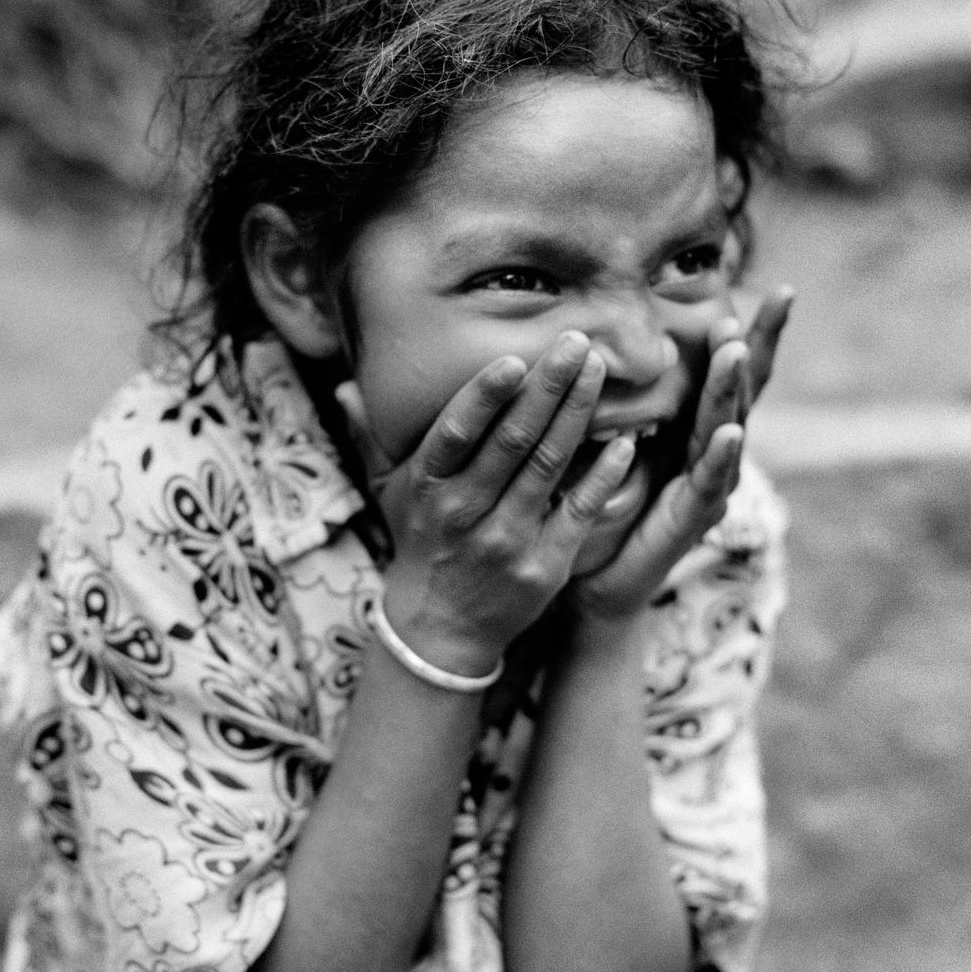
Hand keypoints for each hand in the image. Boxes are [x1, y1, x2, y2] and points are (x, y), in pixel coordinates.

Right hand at [336, 332, 633, 678]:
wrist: (439, 630)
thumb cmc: (419, 544)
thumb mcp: (388, 493)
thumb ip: (373, 437)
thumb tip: (346, 388)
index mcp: (427, 487)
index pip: (454, 434)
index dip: (484, 397)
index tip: (514, 359)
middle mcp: (464, 512)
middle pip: (513, 441)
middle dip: (547, 387)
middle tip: (577, 341)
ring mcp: (506, 541)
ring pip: (548, 467)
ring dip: (577, 414)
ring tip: (599, 369)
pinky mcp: (544, 566)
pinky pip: (578, 512)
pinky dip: (603, 476)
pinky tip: (624, 442)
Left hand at [574, 288, 792, 623]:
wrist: (591, 582)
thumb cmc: (600, 506)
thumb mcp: (607, 439)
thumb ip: (616, 396)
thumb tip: (597, 331)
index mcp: (694, 427)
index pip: (731, 373)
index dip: (756, 333)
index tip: (780, 288)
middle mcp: (711, 452)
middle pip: (744, 391)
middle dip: (756, 345)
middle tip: (775, 299)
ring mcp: (707, 486)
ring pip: (727, 427)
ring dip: (732, 389)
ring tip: (737, 349)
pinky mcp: (691, 519)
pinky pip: (707, 483)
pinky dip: (719, 456)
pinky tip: (728, 432)